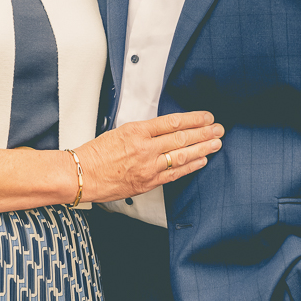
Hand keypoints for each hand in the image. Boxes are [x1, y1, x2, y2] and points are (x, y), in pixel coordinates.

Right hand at [75, 110, 222, 202]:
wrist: (81, 175)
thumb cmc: (95, 153)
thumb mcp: (119, 131)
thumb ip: (143, 131)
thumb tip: (165, 130)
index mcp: (137, 131)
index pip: (172, 122)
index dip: (194, 119)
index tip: (207, 117)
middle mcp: (145, 148)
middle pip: (181, 138)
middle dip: (203, 133)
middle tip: (218, 129)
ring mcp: (147, 167)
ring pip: (181, 156)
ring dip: (202, 149)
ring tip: (215, 144)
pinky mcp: (147, 183)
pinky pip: (174, 174)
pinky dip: (189, 167)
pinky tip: (201, 161)